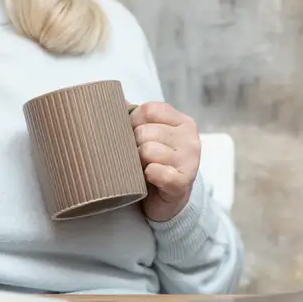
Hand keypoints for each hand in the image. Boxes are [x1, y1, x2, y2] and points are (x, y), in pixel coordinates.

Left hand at [131, 102, 201, 222]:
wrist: (169, 201)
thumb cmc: (157, 163)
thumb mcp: (151, 136)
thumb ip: (135, 117)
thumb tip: (112, 100)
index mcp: (183, 122)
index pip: (148, 110)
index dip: (132, 121)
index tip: (131, 134)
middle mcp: (190, 139)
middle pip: (145, 131)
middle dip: (133, 145)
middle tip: (136, 156)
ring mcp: (190, 161)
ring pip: (147, 150)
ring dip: (138, 162)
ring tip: (141, 168)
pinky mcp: (182, 182)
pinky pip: (155, 171)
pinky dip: (147, 175)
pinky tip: (149, 178)